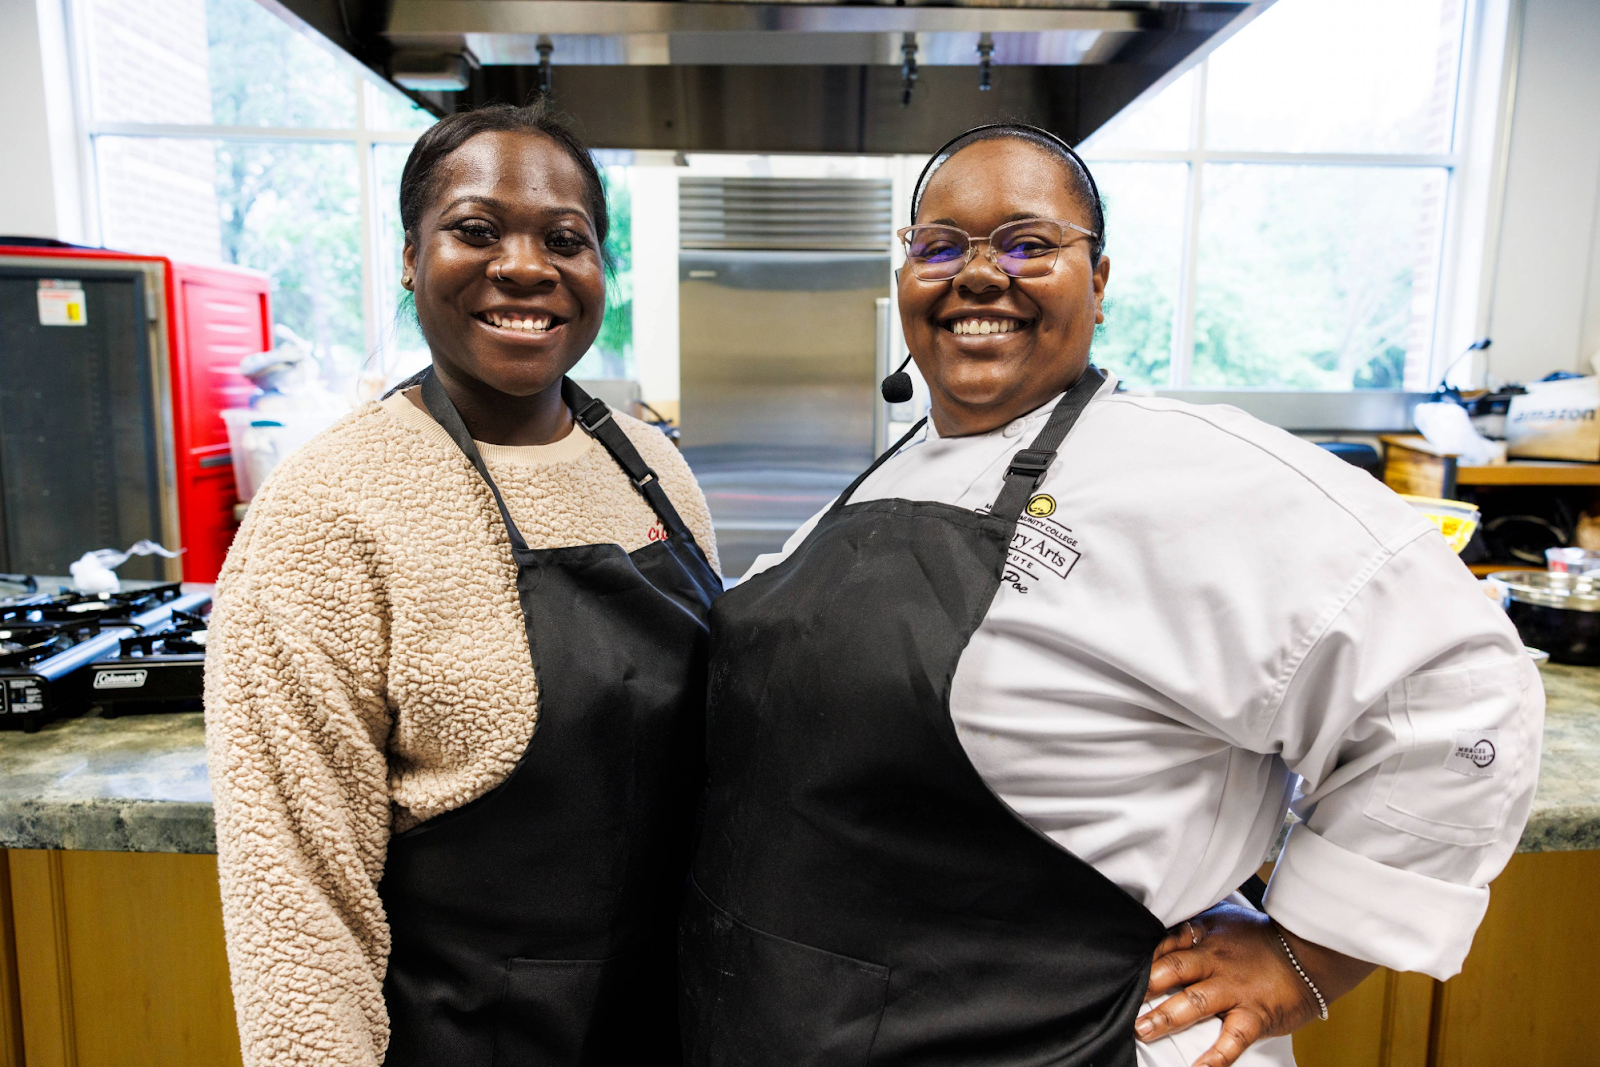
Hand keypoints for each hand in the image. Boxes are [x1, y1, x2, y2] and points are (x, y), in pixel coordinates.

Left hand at [1133, 901, 1376, 1066]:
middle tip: (1122, 999)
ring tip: (1143, 1030)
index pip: (1166, 942)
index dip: (1143, 955)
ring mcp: (1235, 989)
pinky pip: (1233, 1038)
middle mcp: (1216, 961)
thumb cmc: (1259, 939)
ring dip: (1167, 1018)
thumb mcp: (1221, 922)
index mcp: (1205, 936)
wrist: (1309, 953)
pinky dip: (1216, 1056)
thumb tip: (1154, 937)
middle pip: (1174, 970)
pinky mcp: (1255, 1015)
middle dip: (1146, 986)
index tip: (1120, 968)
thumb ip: (1190, 930)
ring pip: (1196, 1003)